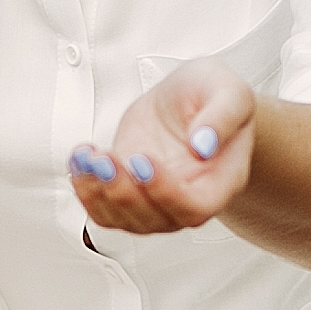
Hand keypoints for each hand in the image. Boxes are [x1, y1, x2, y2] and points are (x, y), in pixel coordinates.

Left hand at [68, 60, 253, 238]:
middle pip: (155, 219)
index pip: (195, 206)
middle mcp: (188, 196)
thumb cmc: (213, 95)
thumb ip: (222, 115)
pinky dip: (86, 189)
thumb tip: (203, 144)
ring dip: (99, 193)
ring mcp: (156, 197)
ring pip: (124, 218)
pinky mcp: (129, 188)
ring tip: (89, 157)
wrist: (189, 96)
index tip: (144, 161)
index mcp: (221, 180)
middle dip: (124, 192)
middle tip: (107, 159)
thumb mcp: (228, 91)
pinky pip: (104, 207)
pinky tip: (81, 160)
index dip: (165, 192)